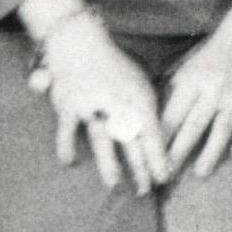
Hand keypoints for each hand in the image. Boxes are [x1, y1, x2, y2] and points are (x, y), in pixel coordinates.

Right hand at [35, 12, 169, 194]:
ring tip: (115, 184)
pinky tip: (69, 162)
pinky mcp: (70, 105)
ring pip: (103, 139)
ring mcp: (93, 104)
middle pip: (131, 140)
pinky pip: (68, 129)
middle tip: (146, 189)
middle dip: (139, 167)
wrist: (82, 41)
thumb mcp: (139, 82)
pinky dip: (67, 145)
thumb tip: (159, 138)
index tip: (165, 176)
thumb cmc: (114, 66)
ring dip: (109, 163)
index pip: (152, 131)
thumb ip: (146, 109)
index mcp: (138, 95)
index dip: (158, 155)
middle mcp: (118, 101)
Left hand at [161, 5, 231, 179]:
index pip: (173, 114)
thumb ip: (170, 92)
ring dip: (210, 153)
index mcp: (192, 80)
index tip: (150, 159)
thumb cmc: (209, 54)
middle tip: (166, 176)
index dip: (161, 139)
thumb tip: (151, 122)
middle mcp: (214, 89)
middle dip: (179, 153)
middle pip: (194, 126)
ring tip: (200, 173)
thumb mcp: (185, 68)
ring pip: (222, 129)